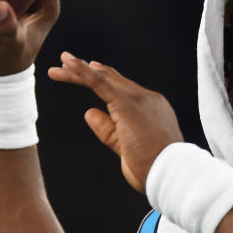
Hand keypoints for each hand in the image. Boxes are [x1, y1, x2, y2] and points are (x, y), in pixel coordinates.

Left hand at [48, 53, 183, 192]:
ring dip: (80, 70)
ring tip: (61, 62)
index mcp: (150, 108)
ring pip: (103, 79)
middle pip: (112, 79)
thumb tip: (88, 112)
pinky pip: (100, 83)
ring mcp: (138, 99)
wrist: (171, 172)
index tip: (91, 68)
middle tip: (67, 60)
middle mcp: (146, 98)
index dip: (105, 77)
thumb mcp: (125, 147)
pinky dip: (83, 72)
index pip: (123, 88)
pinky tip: (69, 65)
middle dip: (89, 70)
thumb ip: (107, 128)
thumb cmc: (153, 166)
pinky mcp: (126, 104)